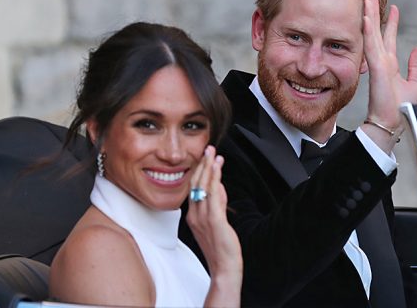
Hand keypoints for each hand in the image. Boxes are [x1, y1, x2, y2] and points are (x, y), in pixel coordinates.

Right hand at [186, 146, 241, 303]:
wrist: (224, 268)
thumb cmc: (221, 247)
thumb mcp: (216, 221)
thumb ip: (217, 203)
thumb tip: (220, 186)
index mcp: (192, 215)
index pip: (194, 188)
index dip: (199, 171)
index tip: (205, 157)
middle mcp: (194, 215)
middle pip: (196, 184)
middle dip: (203, 165)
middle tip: (208, 149)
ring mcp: (203, 218)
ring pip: (204, 187)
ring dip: (209, 168)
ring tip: (213, 153)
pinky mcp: (214, 221)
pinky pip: (213, 196)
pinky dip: (215, 180)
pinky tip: (218, 169)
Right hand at [362, 0, 416, 149]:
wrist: (392, 123)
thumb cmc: (400, 109)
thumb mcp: (413, 83)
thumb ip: (415, 66)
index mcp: (389, 65)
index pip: (388, 39)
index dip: (390, 23)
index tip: (392, 8)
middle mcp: (382, 62)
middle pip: (377, 33)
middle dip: (375, 14)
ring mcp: (378, 65)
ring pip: (372, 35)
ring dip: (369, 17)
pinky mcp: (377, 69)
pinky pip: (371, 46)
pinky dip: (369, 31)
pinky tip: (366, 18)